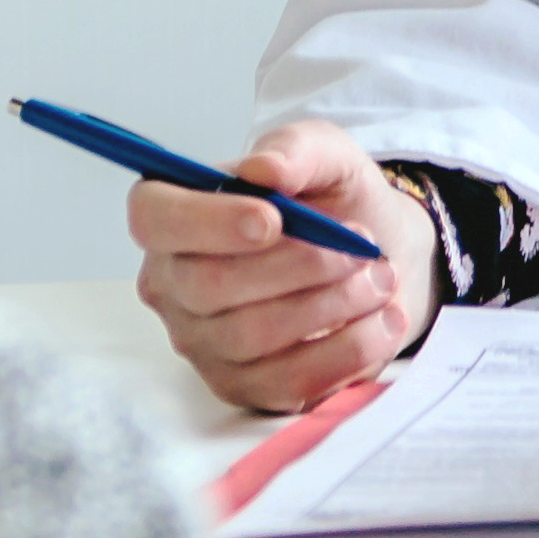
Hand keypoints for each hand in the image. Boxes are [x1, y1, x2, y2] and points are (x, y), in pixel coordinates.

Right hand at [132, 118, 434, 413]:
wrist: (376, 254)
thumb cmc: (332, 200)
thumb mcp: (327, 155)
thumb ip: (296, 150)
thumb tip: (263, 169)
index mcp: (174, 215)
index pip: (154, 219)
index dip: (208, 222)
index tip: (274, 219)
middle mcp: (173, 284)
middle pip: (206, 285)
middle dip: (296, 266)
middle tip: (360, 246)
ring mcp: (203, 342)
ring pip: (249, 336)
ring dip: (330, 305)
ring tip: (379, 277)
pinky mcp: (244, 387)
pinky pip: (286, 383)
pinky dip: (347, 350)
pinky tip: (384, 319)